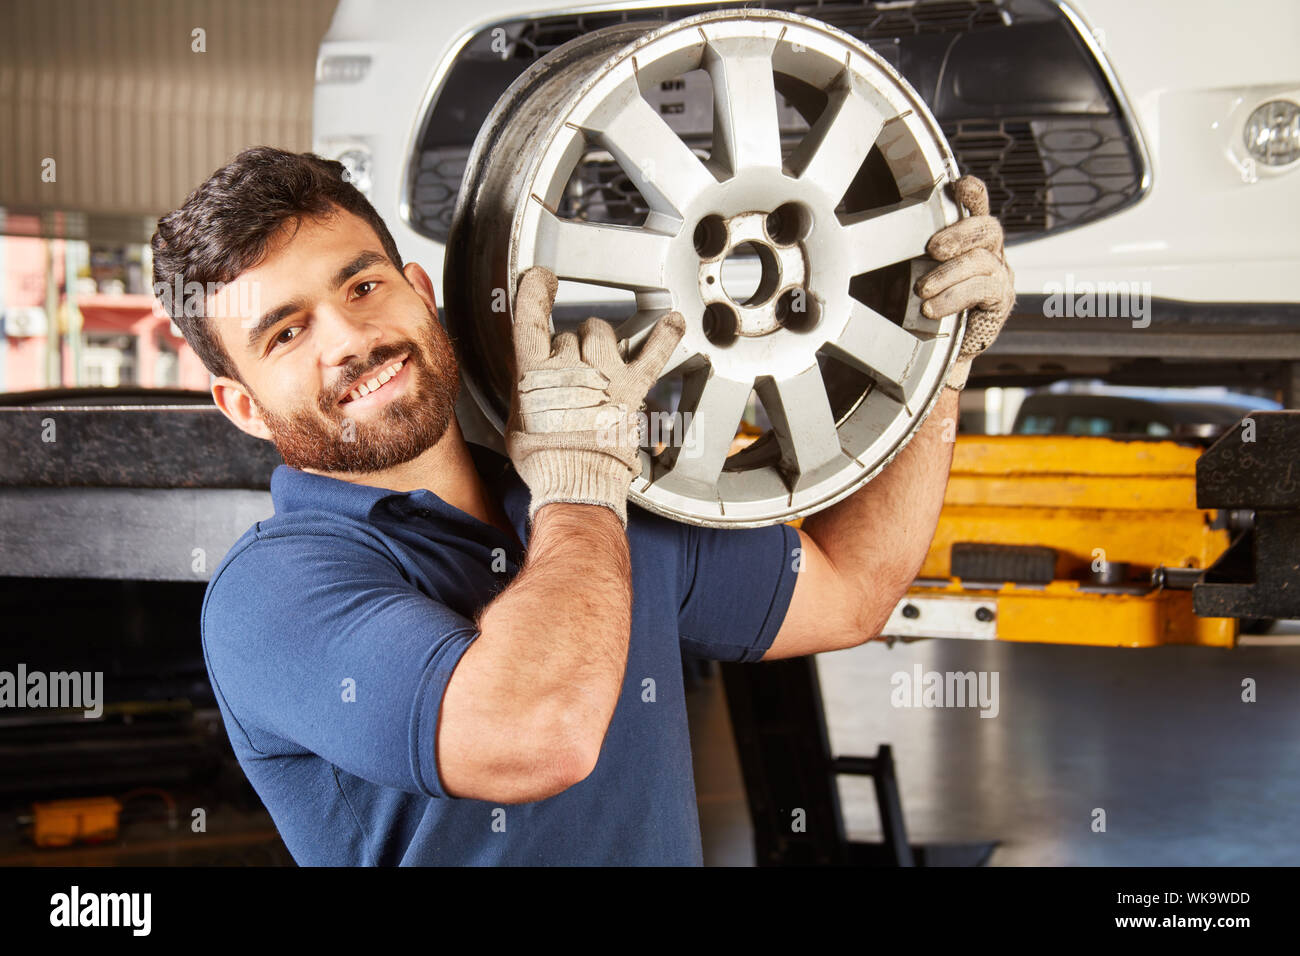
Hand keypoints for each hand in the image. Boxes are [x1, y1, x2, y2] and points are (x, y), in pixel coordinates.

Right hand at [507, 266, 685, 526]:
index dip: (534, 293)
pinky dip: (666, 336)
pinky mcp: (631, 388)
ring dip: (601, 339)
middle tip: (572, 374)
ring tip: (600, 359)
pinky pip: (653, 354)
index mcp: (533, 373)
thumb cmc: (544, 459)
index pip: (530, 318)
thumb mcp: (517, 421)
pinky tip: (675, 321)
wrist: (576, 482)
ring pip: (602, 332)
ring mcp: (603, 374)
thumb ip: (527, 391)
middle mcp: (569, 366)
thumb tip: (532, 381)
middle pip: (570, 333)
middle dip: (571, 346)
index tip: (540, 280)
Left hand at [915, 175, 1014, 389]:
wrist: (937, 346)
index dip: (973, 193)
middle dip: (959, 234)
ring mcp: (1000, 273)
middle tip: (933, 248)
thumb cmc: (922, 300)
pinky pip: (983, 290)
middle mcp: (991, 249)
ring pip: (981, 261)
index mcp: (970, 235)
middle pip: (986, 228)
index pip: (977, 205)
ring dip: (948, 275)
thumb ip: (908, 249)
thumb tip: (878, 233)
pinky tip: (931, 308)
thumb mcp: (911, 269)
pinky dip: (953, 298)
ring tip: (922, 290)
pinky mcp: (1001, 299)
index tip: (959, 185)